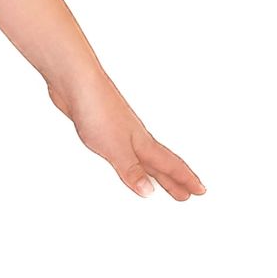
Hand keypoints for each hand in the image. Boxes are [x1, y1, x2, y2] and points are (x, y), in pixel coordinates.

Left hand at [47, 62, 206, 201]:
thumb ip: (131, 171)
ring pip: (143, 157)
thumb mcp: (115, 148)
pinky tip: (126, 161)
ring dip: (154, 171)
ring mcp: (121, 132)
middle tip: (186, 194)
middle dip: (174, 180)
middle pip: (160, 163)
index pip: (170, 165)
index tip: (200, 191)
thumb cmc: (97, 109)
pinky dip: (132, 162)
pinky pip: (125, 152)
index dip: (185, 179)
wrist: (76, 83)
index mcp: (143, 143)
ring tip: (159, 183)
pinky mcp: (104, 129)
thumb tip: (149, 193)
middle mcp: (136, 137)